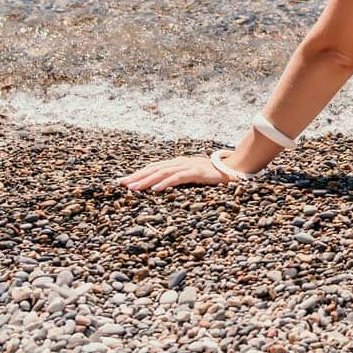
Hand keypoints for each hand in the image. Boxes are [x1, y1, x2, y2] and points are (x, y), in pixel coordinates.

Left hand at [117, 152, 234, 190]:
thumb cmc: (210, 175)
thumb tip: (161, 186)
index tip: (122, 181)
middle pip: (153, 168)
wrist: (231, 170)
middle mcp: (179, 163)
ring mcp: (187, 166)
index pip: (152, 167)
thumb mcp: (190, 176)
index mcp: (176, 163)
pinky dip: (165, 183)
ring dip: (146, 181)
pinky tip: (155, 190)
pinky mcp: (195, 172)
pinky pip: (177, 178)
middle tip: (121, 184)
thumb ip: (177, 178)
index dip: (137, 173)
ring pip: (162, 172)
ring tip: (134, 189)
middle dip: (136, 176)